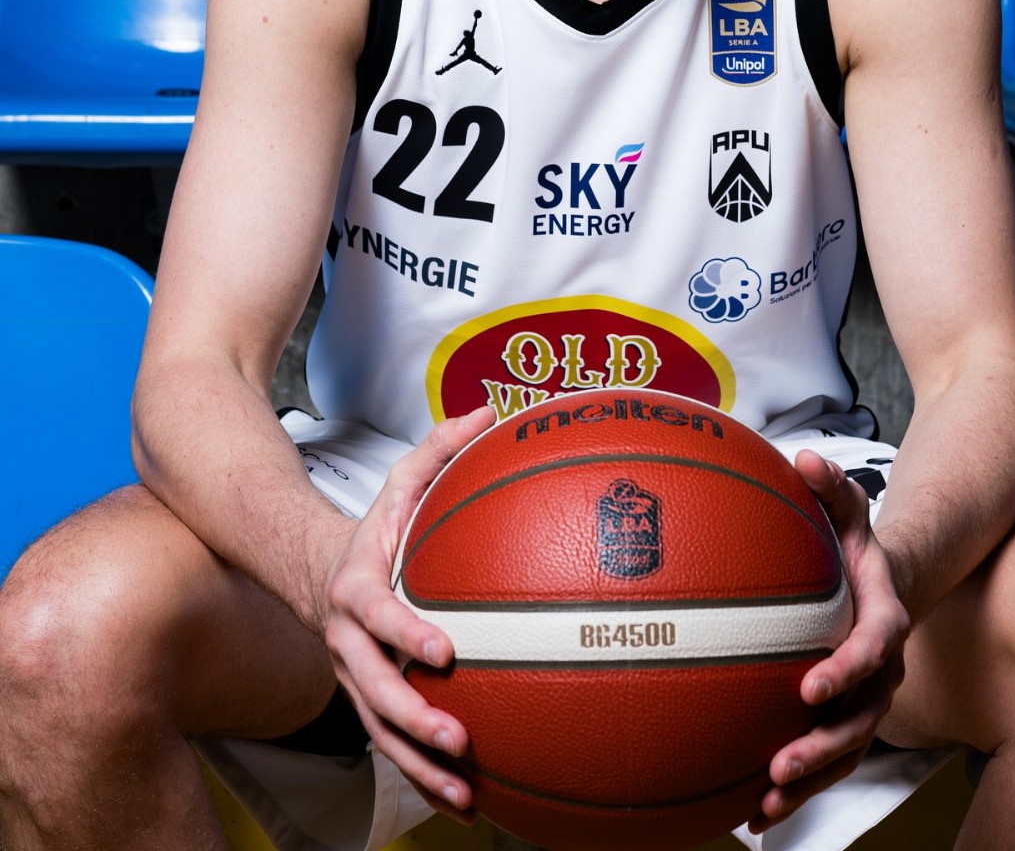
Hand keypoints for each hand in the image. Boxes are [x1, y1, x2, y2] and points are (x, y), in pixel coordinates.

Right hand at [322, 405, 495, 822]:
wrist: (319, 571)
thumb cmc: (377, 527)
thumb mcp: (402, 480)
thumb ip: (441, 449)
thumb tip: (490, 413)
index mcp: (357, 588)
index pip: (378, 615)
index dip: (406, 634)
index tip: (445, 652)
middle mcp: (347, 642)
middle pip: (371, 690)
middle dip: (412, 719)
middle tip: (458, 738)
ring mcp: (354, 679)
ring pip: (379, 732)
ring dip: (418, 766)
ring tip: (463, 794)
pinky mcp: (366, 703)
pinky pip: (392, 746)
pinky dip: (422, 779)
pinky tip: (465, 805)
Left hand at [750, 451, 909, 831]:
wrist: (884, 580)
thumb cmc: (857, 542)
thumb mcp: (849, 506)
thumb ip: (832, 484)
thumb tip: (807, 459)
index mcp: (885, 620)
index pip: (872, 650)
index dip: (846, 671)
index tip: (810, 687)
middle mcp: (882, 670)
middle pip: (861, 720)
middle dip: (823, 748)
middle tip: (781, 765)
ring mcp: (866, 700)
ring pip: (844, 752)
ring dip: (809, 782)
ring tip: (765, 804)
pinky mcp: (844, 718)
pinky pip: (826, 759)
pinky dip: (796, 789)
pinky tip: (754, 812)